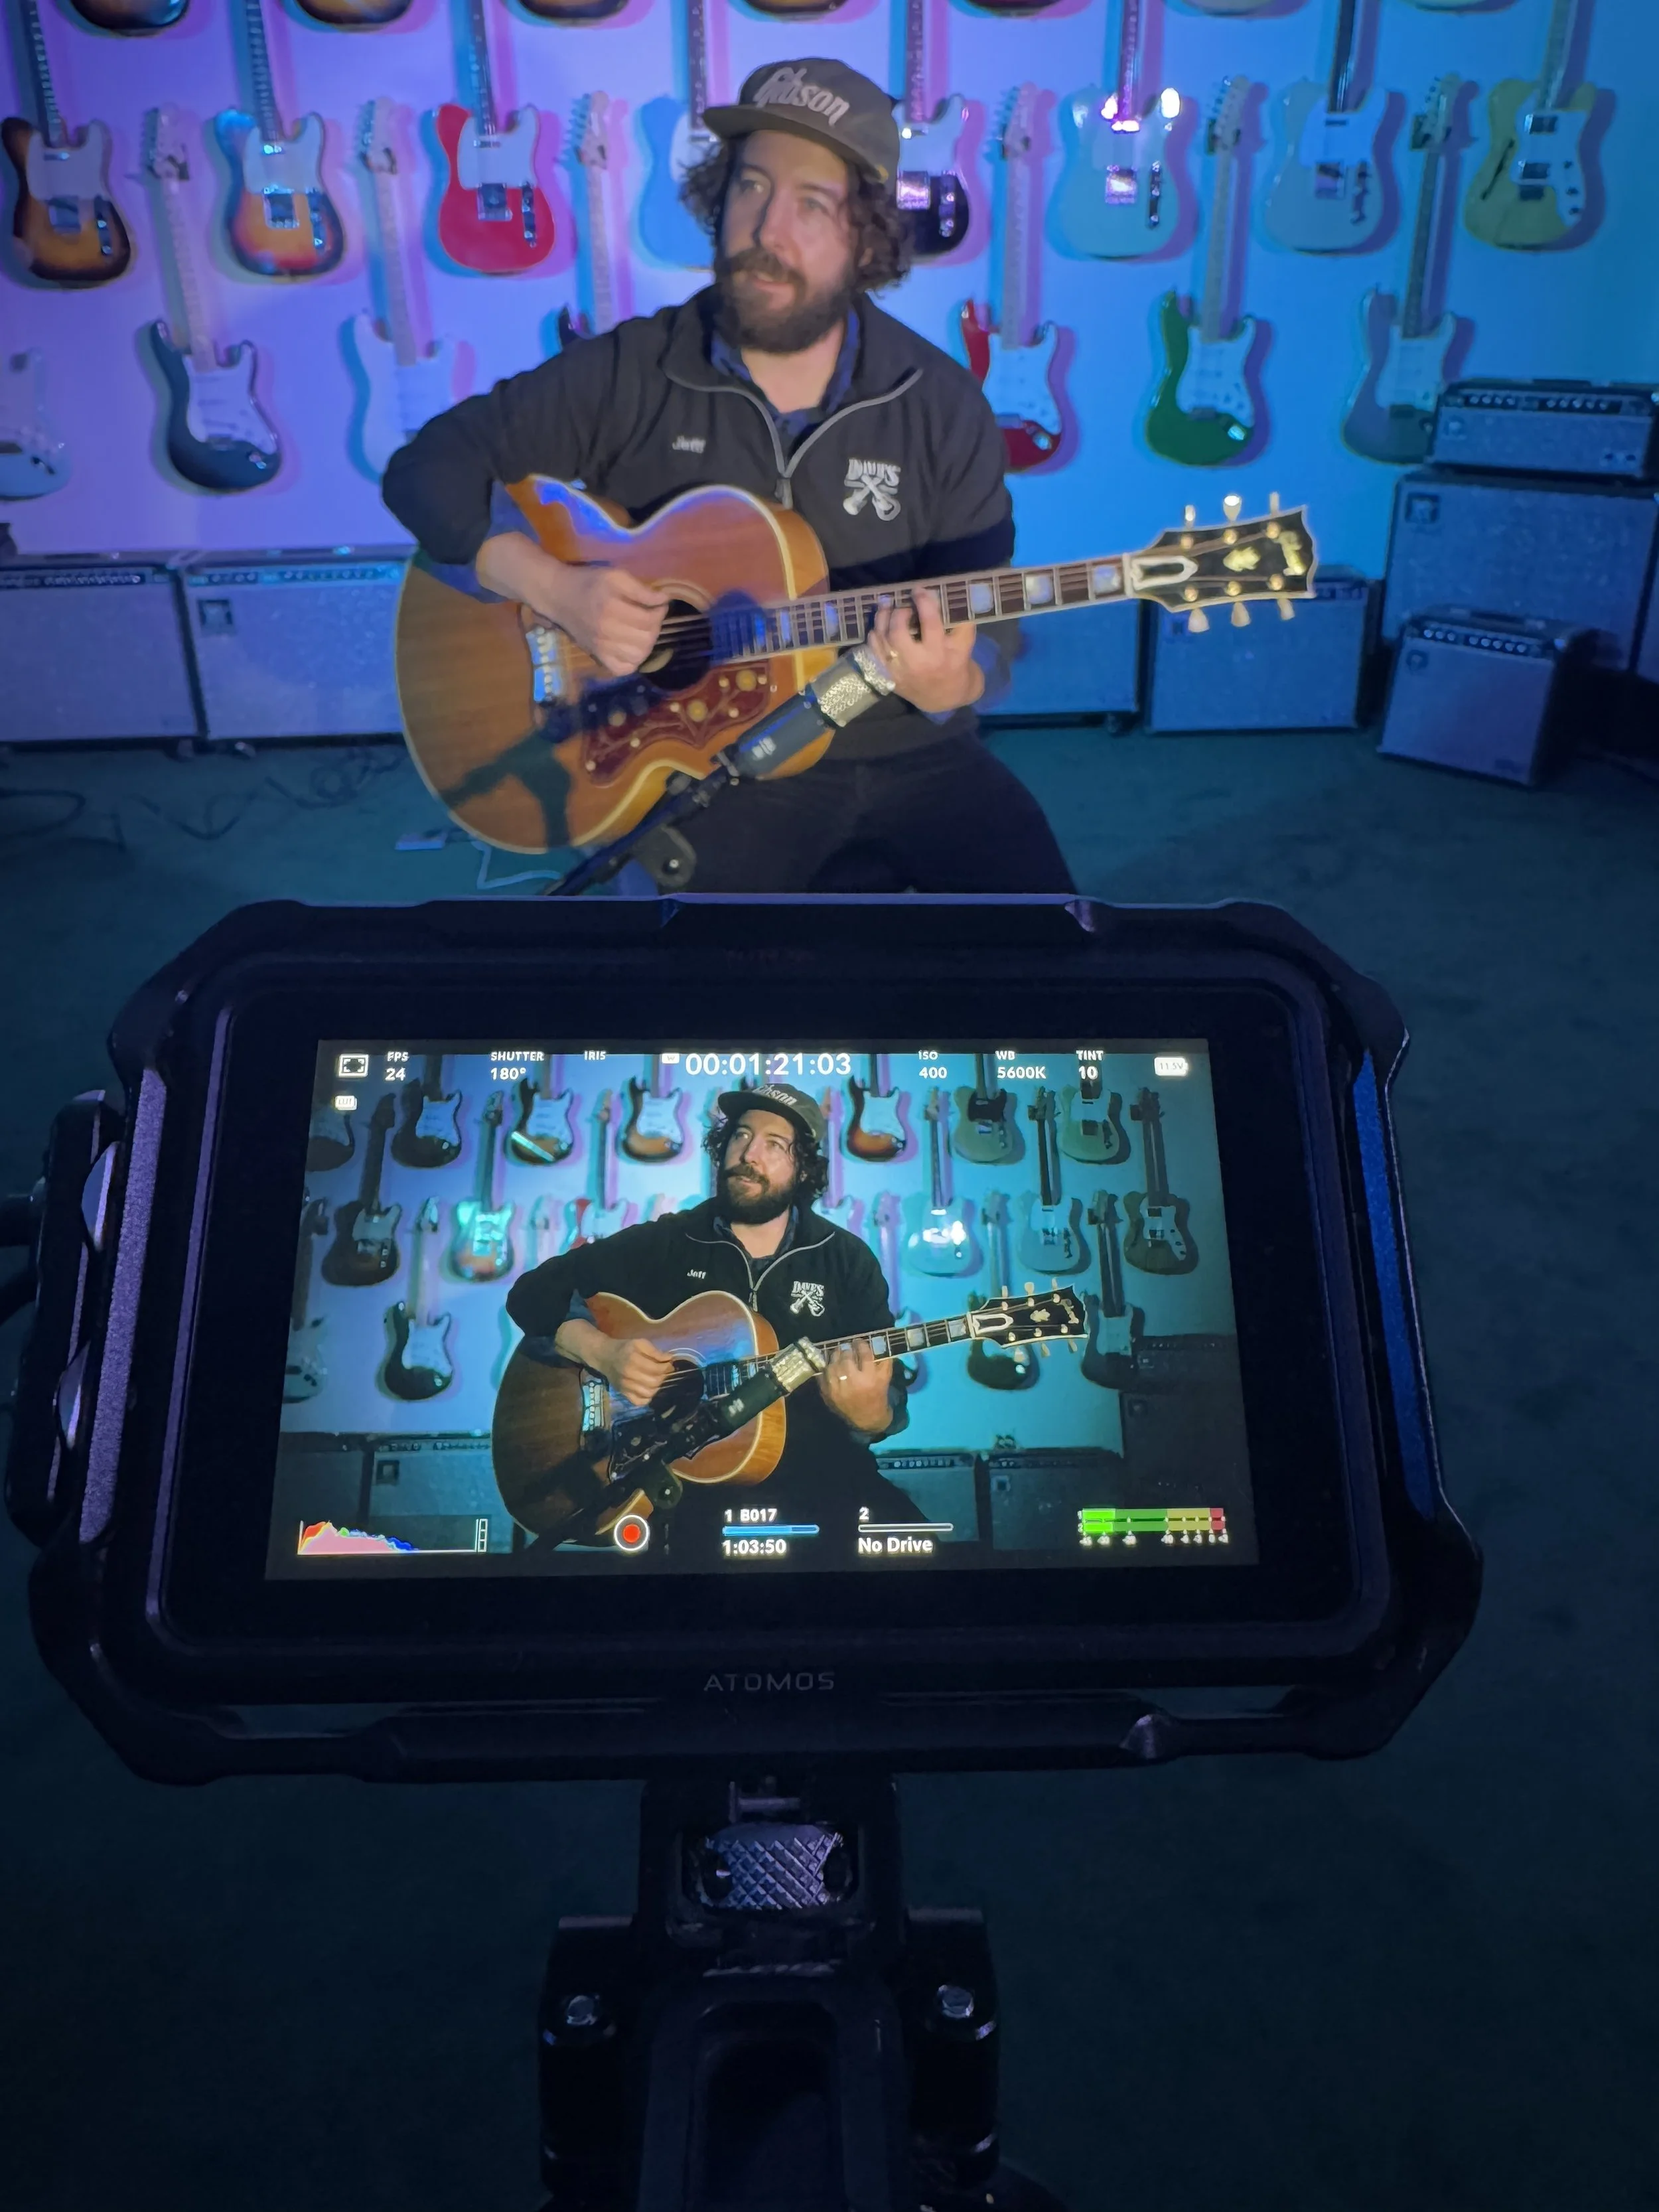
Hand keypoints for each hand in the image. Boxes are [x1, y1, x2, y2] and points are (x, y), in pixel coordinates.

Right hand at [549, 563, 672, 677]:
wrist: (559, 597)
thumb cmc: (589, 582)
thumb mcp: (615, 575)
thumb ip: (640, 589)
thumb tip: (663, 600)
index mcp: (611, 608)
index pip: (648, 620)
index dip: (660, 612)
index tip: (659, 605)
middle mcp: (606, 632)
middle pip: (646, 639)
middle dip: (655, 627)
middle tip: (651, 617)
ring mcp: (601, 647)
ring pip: (637, 657)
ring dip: (647, 645)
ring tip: (643, 632)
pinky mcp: (597, 657)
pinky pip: (622, 669)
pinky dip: (633, 661)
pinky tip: (632, 647)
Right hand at [600, 1335, 679, 1407]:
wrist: (605, 1357)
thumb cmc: (625, 1348)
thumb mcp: (640, 1343)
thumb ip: (655, 1351)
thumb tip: (669, 1359)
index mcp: (634, 1360)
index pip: (657, 1369)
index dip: (667, 1367)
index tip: (669, 1364)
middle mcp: (629, 1376)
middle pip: (655, 1382)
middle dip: (663, 1377)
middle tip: (663, 1372)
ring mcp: (626, 1387)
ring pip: (649, 1393)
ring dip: (657, 1387)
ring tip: (657, 1380)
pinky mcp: (624, 1394)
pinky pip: (640, 1402)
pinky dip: (647, 1398)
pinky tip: (648, 1389)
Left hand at [818, 1337, 893, 1436]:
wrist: (867, 1418)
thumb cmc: (878, 1395)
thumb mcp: (885, 1378)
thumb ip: (883, 1359)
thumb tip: (875, 1342)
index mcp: (870, 1378)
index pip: (864, 1354)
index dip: (860, 1344)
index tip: (858, 1341)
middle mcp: (853, 1383)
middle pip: (846, 1357)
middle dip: (847, 1350)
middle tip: (848, 1347)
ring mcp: (838, 1389)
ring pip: (832, 1364)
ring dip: (835, 1356)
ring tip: (839, 1353)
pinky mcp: (828, 1394)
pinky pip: (823, 1375)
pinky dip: (827, 1368)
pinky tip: (831, 1365)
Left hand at [867, 587, 983, 715]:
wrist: (944, 697)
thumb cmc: (956, 664)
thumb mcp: (964, 644)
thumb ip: (957, 620)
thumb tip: (941, 594)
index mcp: (939, 654)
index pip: (929, 623)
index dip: (923, 602)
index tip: (918, 590)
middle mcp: (916, 664)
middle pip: (898, 632)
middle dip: (899, 613)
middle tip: (904, 606)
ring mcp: (898, 671)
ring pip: (881, 640)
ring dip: (882, 618)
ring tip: (887, 606)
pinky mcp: (887, 676)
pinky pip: (873, 651)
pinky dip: (875, 635)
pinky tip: (881, 626)